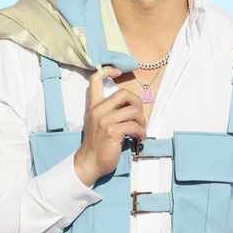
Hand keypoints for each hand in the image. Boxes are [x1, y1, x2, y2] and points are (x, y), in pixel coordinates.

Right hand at [73, 64, 146, 185]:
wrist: (89, 162)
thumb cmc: (97, 145)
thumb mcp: (96, 123)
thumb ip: (107, 111)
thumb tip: (129, 106)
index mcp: (94, 106)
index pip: (95, 79)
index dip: (107, 70)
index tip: (118, 72)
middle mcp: (98, 110)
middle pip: (124, 93)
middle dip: (138, 103)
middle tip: (139, 116)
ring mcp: (105, 120)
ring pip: (133, 111)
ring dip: (142, 121)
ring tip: (141, 130)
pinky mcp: (113, 132)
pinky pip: (134, 126)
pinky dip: (141, 132)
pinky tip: (140, 138)